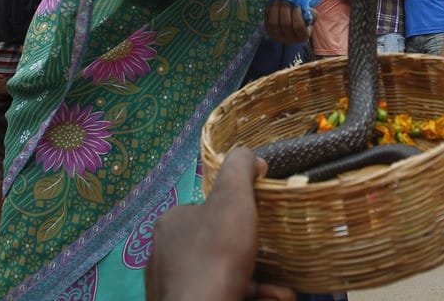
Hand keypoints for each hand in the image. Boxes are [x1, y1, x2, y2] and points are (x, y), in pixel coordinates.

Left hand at [145, 149, 294, 300]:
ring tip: (280, 290)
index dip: (235, 215)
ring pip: (219, 276)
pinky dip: (245, 296)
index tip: (259, 224)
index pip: (205, 210)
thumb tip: (249, 156)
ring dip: (255, 280)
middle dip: (249, 253)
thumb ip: (239, 170)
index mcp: (171, 223)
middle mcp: (163, 253)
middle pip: (215, 246)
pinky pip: (219, 296)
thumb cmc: (216, 253)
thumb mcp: (233, 198)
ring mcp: (170, 287)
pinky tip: (269, 299)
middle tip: (274, 259)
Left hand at [264, 0, 312, 44]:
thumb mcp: (311, 17)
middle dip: (285, 8)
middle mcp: (289, 39)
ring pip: (273, 22)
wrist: (292, 23)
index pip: (299, 27)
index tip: (298, 5)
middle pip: (285, 24)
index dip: (297, 14)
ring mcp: (277, 35)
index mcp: (302, 36)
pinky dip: (270, 7)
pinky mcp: (268, 29)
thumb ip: (311, 12)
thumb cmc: (304, 18)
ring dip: (276, 7)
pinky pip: (267, 17)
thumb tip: (304, 5)